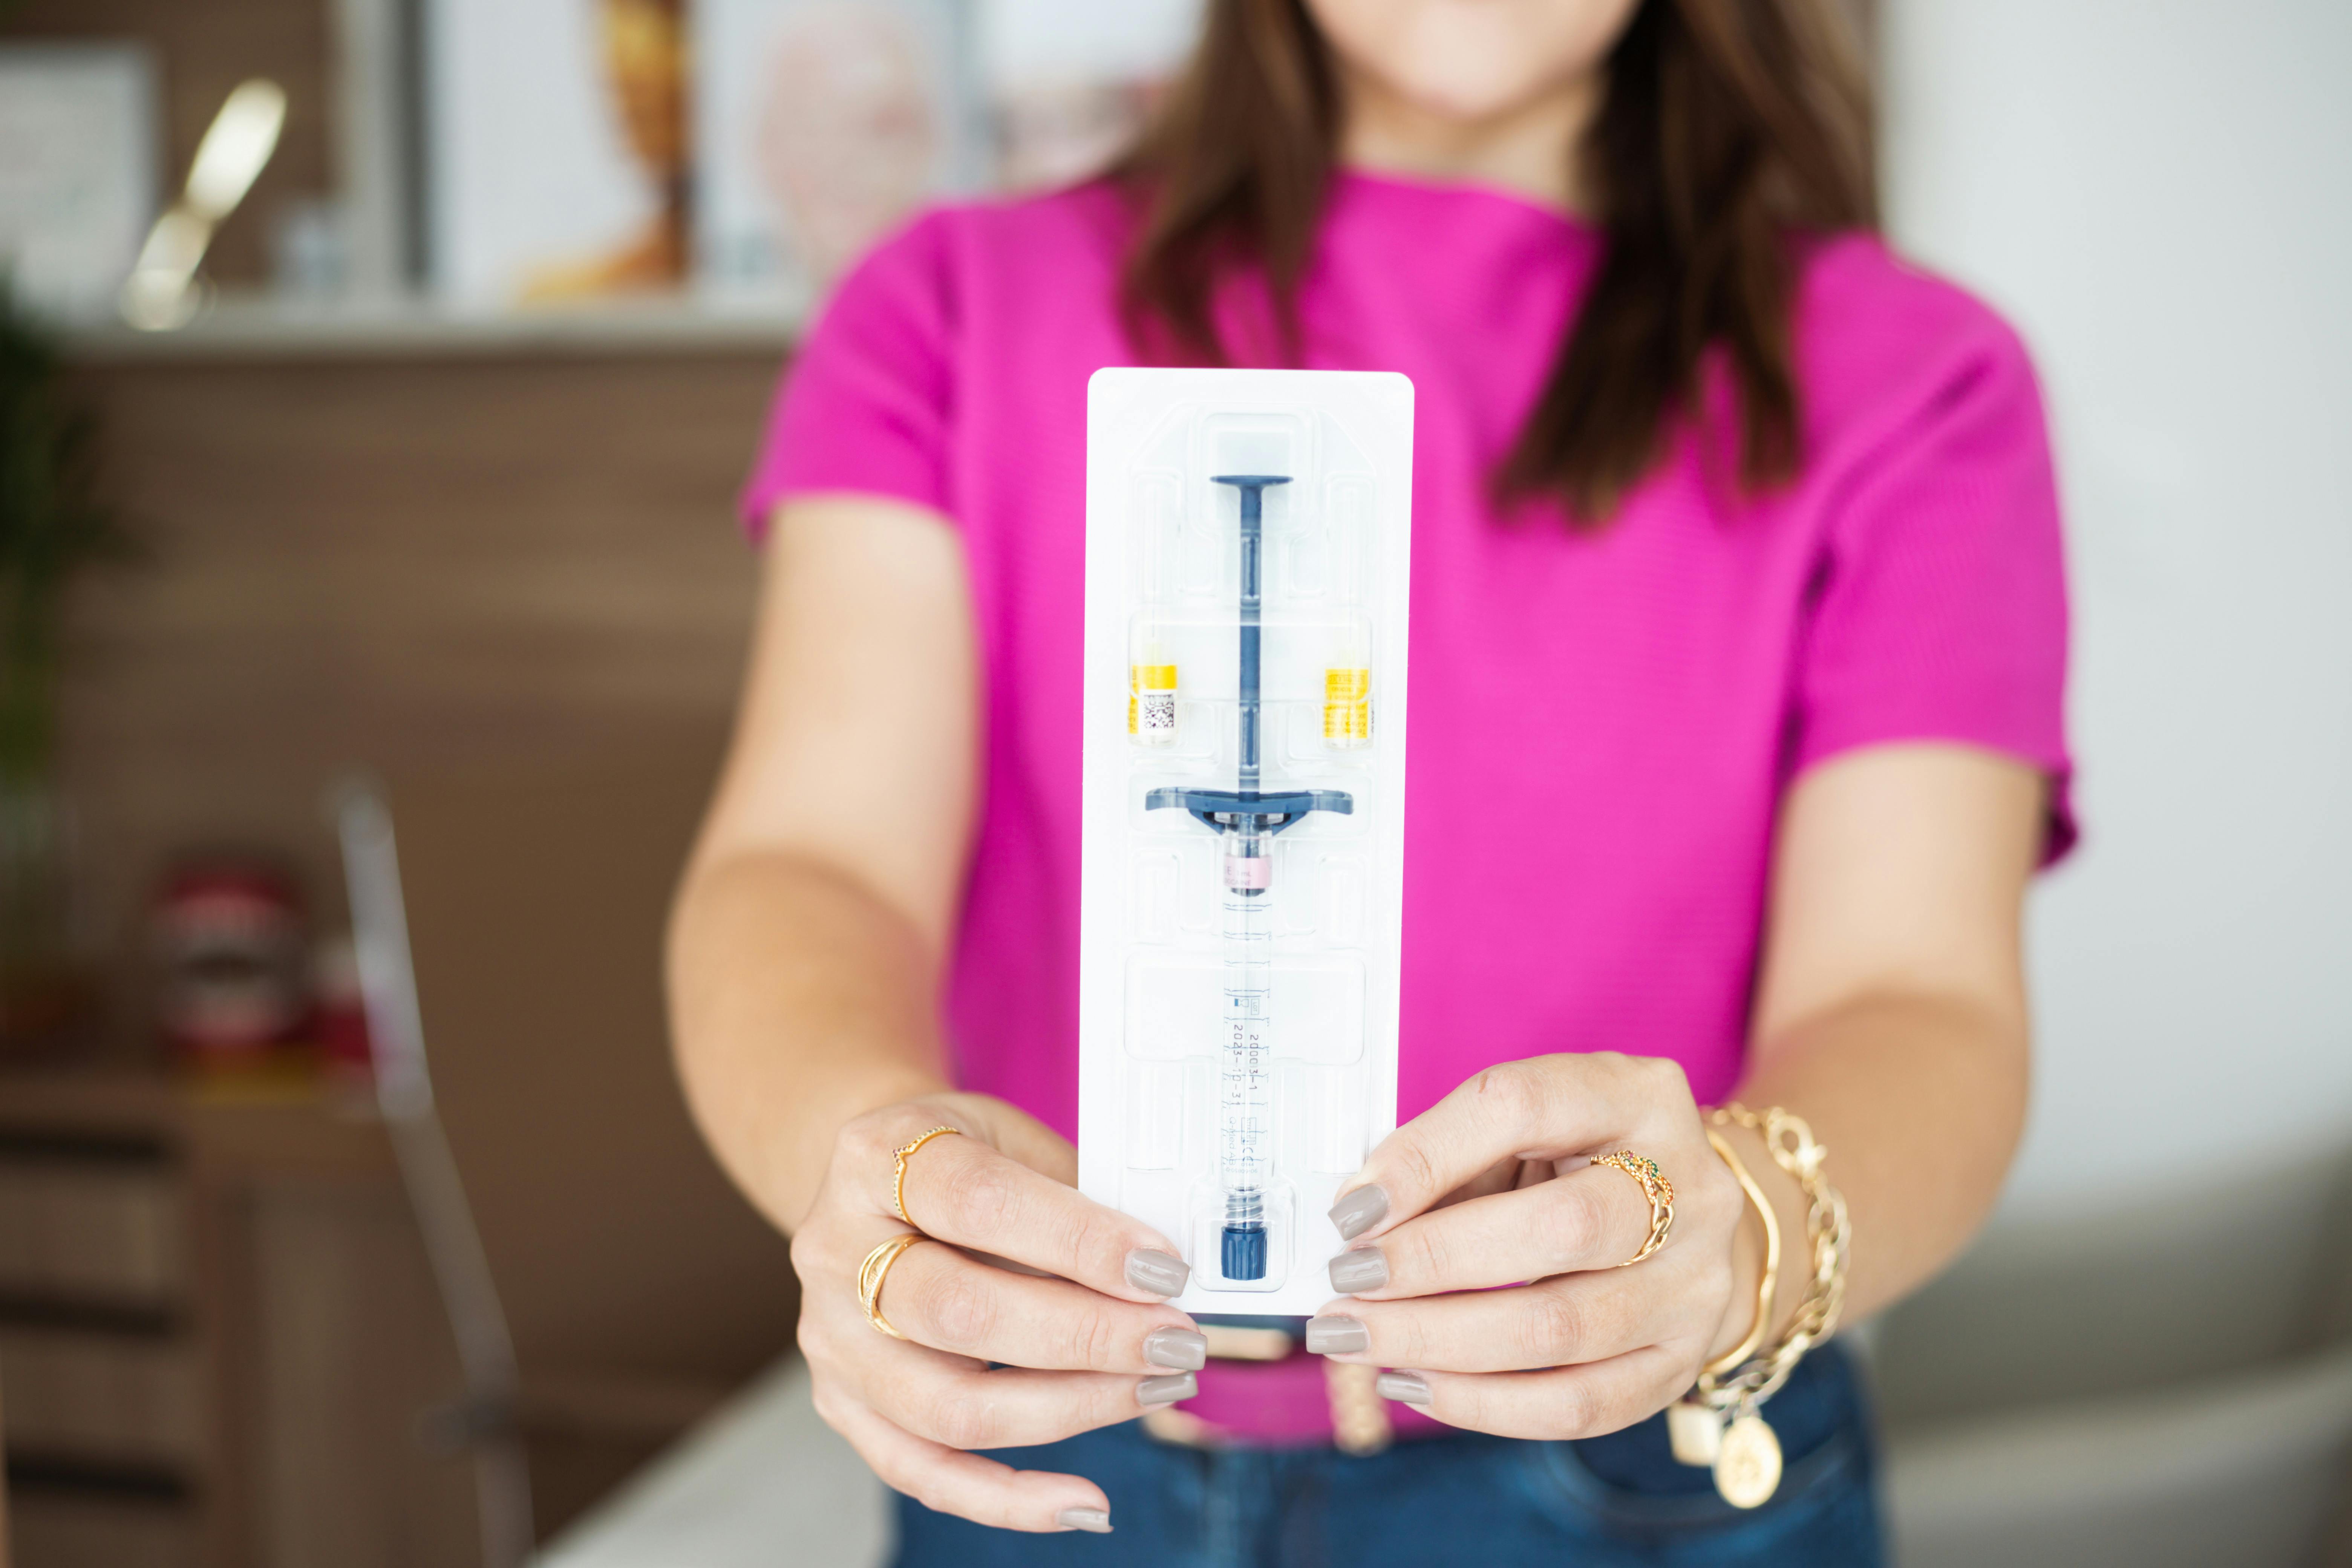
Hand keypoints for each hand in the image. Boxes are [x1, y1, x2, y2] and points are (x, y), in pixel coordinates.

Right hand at [791, 1093, 1204, 1532]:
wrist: (876, 1183)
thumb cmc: (962, 1160)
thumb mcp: (1012, 1139)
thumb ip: (1076, 1196)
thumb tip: (1162, 1275)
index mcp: (876, 1158)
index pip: (979, 1203)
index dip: (1079, 1240)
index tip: (1161, 1270)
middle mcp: (835, 1250)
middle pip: (959, 1314)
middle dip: (1087, 1337)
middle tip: (1174, 1340)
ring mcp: (832, 1338)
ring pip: (948, 1408)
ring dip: (1071, 1409)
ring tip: (1158, 1389)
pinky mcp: (843, 1404)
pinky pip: (924, 1472)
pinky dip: (1008, 1501)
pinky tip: (1087, 1505)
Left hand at [1308, 1054, 1749, 1438]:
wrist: (1693, 1220)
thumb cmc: (1581, 1161)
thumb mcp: (1524, 1127)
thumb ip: (1448, 1157)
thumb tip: (1358, 1219)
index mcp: (1637, 1096)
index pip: (1522, 1107)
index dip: (1426, 1158)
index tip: (1352, 1209)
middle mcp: (1689, 1188)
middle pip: (1558, 1230)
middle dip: (1431, 1262)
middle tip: (1346, 1280)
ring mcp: (1696, 1283)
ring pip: (1562, 1330)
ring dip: (1439, 1342)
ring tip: (1357, 1338)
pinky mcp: (1682, 1362)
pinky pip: (1579, 1405)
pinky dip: (1483, 1404)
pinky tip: (1415, 1383)